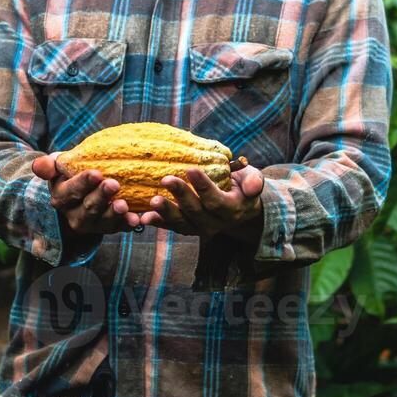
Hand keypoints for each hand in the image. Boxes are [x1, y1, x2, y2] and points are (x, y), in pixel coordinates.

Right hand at [32, 152, 143, 236]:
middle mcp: (74, 215)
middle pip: (88, 208)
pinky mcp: (108, 229)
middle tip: (114, 184)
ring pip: (103, 222)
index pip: (71, 191)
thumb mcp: (57, 167)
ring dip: (115, 215)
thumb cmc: (70, 174)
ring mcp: (92, 225)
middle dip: (101, 197)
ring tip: (125, 205)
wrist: (80, 194)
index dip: (83, 183)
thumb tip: (39, 166)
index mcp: (61, 197)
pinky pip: (119, 229)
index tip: (96, 173)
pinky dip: (128, 225)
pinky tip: (138, 219)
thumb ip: (47, 166)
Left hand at [139, 161, 265, 238]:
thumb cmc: (242, 185)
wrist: (239, 208)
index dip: (204, 186)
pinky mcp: (188, 228)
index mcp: (231, 210)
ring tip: (151, 201)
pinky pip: (172, 227)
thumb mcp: (253, 179)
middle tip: (166, 178)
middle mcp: (215, 223)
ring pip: (182, 223)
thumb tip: (253, 186)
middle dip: (180, 195)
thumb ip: (254, 181)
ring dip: (165, 212)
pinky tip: (143, 216)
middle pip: (196, 212)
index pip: (216, 201)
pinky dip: (158, 223)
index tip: (191, 168)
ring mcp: (200, 228)